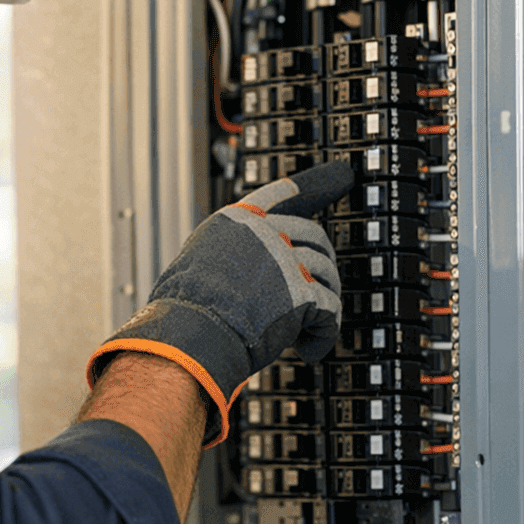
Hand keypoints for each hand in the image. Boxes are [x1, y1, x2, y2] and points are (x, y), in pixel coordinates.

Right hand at [87, 159, 351, 446]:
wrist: (192, 331)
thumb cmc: (185, 307)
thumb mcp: (198, 260)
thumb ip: (229, 254)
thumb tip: (245, 273)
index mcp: (239, 221)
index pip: (280, 195)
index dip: (311, 186)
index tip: (337, 176)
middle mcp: (266, 233)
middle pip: (314, 236)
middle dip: (321, 261)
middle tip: (319, 285)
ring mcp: (286, 261)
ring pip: (326, 273)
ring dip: (323, 300)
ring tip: (310, 324)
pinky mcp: (303, 294)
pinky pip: (330, 311)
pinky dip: (323, 334)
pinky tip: (310, 347)